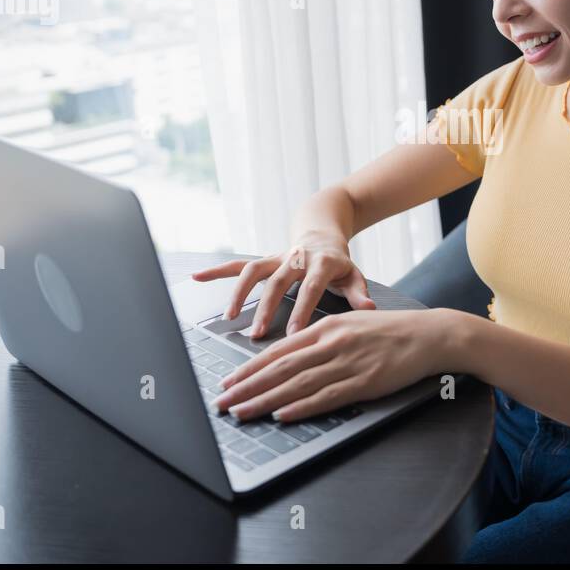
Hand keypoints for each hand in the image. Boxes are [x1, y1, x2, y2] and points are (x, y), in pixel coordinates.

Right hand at [190, 231, 375, 339]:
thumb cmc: (339, 263)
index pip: (311, 288)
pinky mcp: (264, 258)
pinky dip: (217, 271)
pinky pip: (238, 264)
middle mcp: (296, 257)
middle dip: (266, 307)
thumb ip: (359, 295)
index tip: (293, 335)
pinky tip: (198, 278)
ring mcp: (277, 257)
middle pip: (278, 282)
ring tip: (229, 316)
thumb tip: (370, 311)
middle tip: (258, 333)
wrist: (323, 233)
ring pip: (254, 271)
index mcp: (322, 263)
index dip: (302, 311)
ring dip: (239, 292)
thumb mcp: (354, 276)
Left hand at [209, 308, 450, 422]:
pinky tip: (283, 414)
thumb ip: (320, 340)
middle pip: (280, 367)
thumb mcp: (349, 325)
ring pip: (297, 383)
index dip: (250, 368)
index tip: (228, 382)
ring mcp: (347, 362)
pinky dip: (302, 406)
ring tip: (242, 412)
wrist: (428, 334)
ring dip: (265, 400)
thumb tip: (289, 358)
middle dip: (247, 386)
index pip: (279, 350)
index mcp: (326, 327)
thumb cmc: (389, 331)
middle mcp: (331, 342)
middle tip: (222, 402)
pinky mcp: (364, 381)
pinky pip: (326, 396)